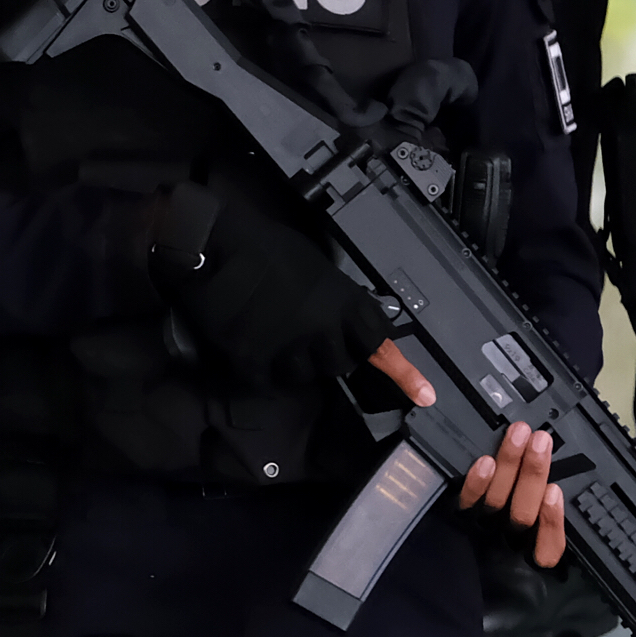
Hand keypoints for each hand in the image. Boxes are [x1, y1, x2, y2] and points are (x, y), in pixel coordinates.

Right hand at [159, 202, 398, 398]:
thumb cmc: (263, 244)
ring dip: (288, 363)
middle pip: (338, 365)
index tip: (422, 393)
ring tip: (267, 334)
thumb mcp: (315, 265)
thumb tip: (346, 315)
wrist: (213, 243)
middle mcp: (323, 329)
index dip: (394, 365)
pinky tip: (245, 346)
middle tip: (302, 336)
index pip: (378, 343)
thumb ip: (335, 296)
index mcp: (343, 302)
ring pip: (300, 376)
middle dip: (325, 355)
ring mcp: (288, 347)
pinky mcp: (253, 360)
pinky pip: (264, 380)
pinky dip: (256, 369)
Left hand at [457, 419, 570, 568]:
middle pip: (523, 513)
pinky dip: (478, 483)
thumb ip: (546, 533)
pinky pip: (468, 503)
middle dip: (534, 473)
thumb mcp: (530, 555)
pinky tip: (486, 462)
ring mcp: (480, 534)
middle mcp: (506, 547)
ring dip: (510, 464)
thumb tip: (554, 491)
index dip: (553, 521)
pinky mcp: (457, 523)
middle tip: (541, 440)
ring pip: (499, 500)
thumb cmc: (493, 569)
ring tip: (519, 435)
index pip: (549, 547)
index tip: (555, 491)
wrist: (447, 583)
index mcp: (530, 559)